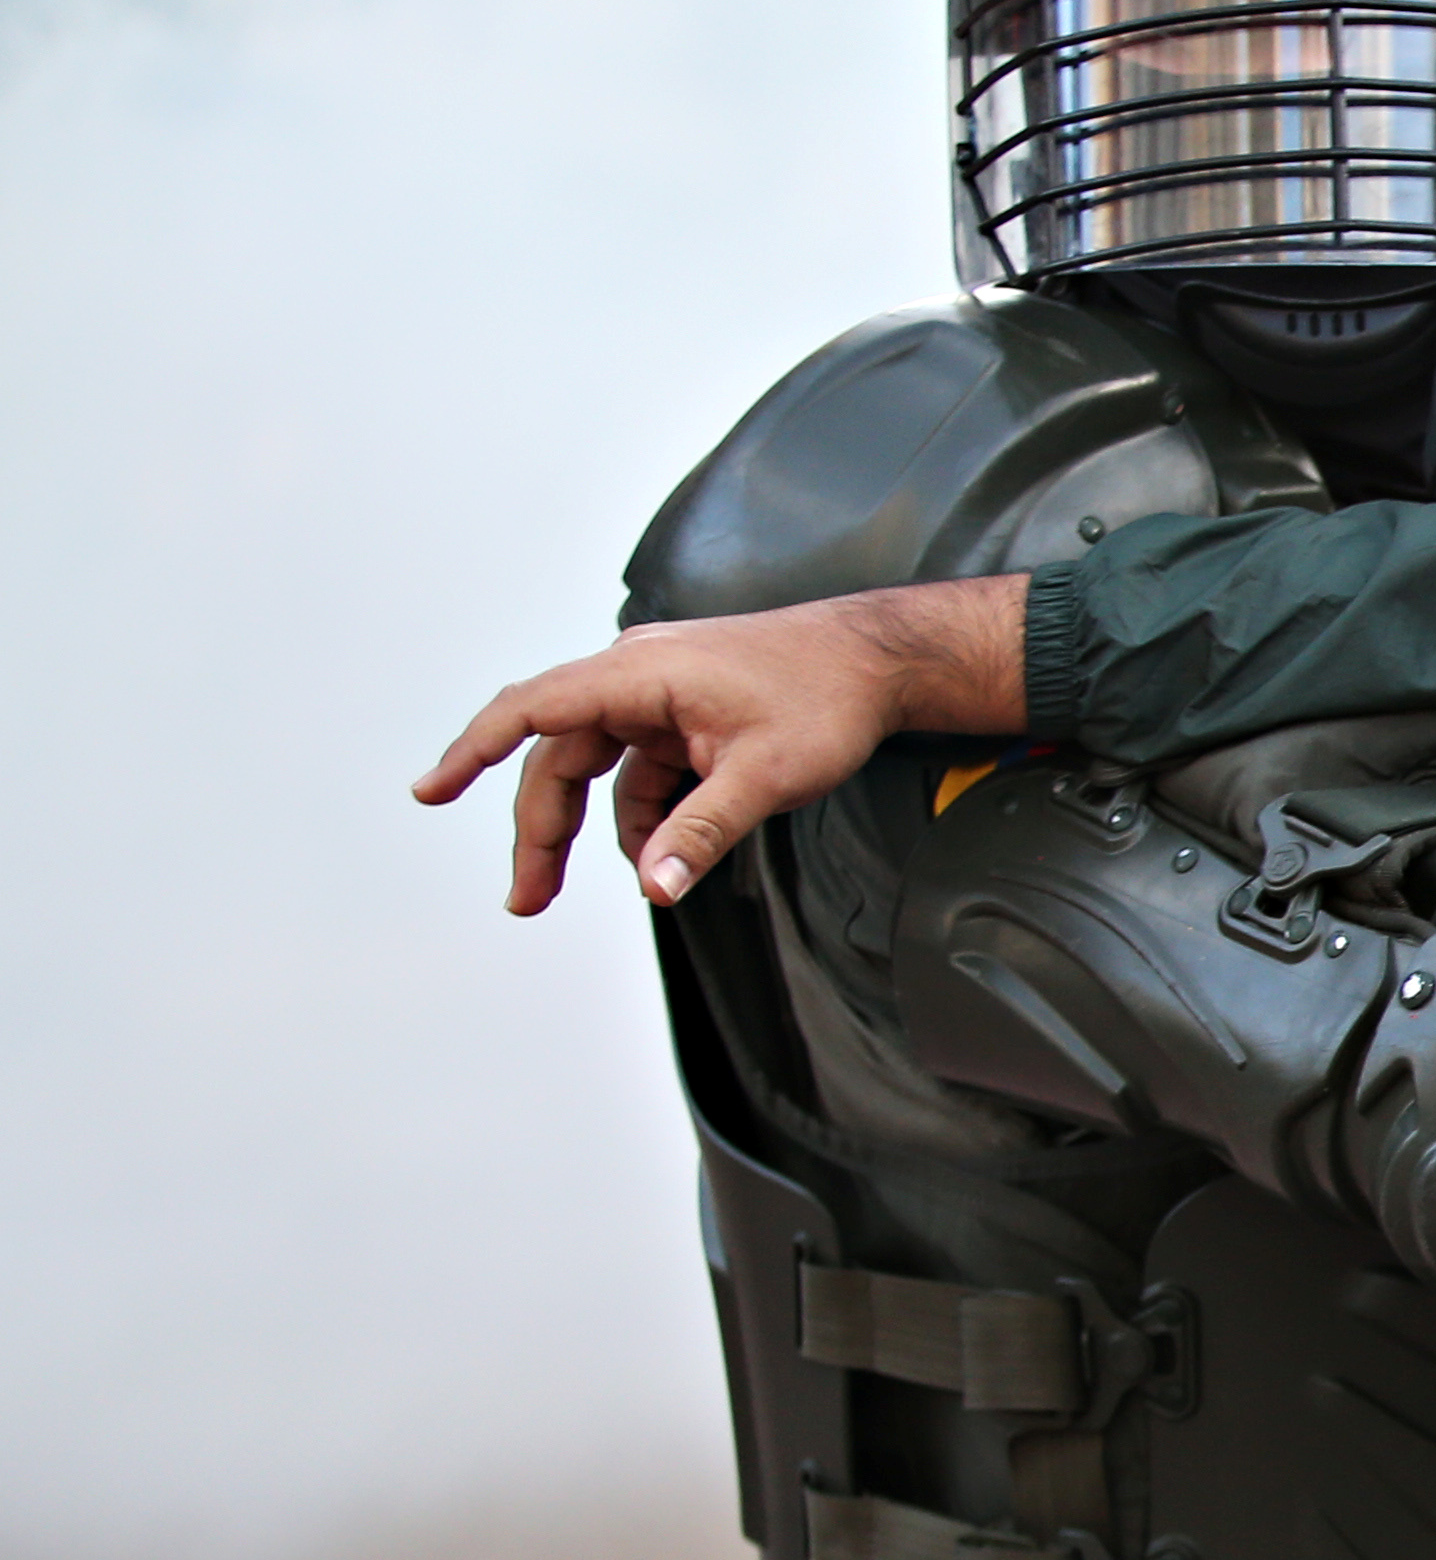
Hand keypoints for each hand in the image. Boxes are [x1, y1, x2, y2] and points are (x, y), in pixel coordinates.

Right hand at [412, 573, 1029, 911]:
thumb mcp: (765, 774)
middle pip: (562, 758)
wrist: (882, 660)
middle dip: (541, 829)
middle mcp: (636, 678)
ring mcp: (659, 697)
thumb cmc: (827, 698)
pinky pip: (644, 772)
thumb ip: (703, 832)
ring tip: (609, 887)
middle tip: (526, 899)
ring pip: (602, 771)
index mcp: (639, 674)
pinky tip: (664, 856)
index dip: (473, 751)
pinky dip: (647, 815)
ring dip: (597, 831)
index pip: (531, 711)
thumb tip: (655, 887)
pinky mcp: (685, 717)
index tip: (430, 791)